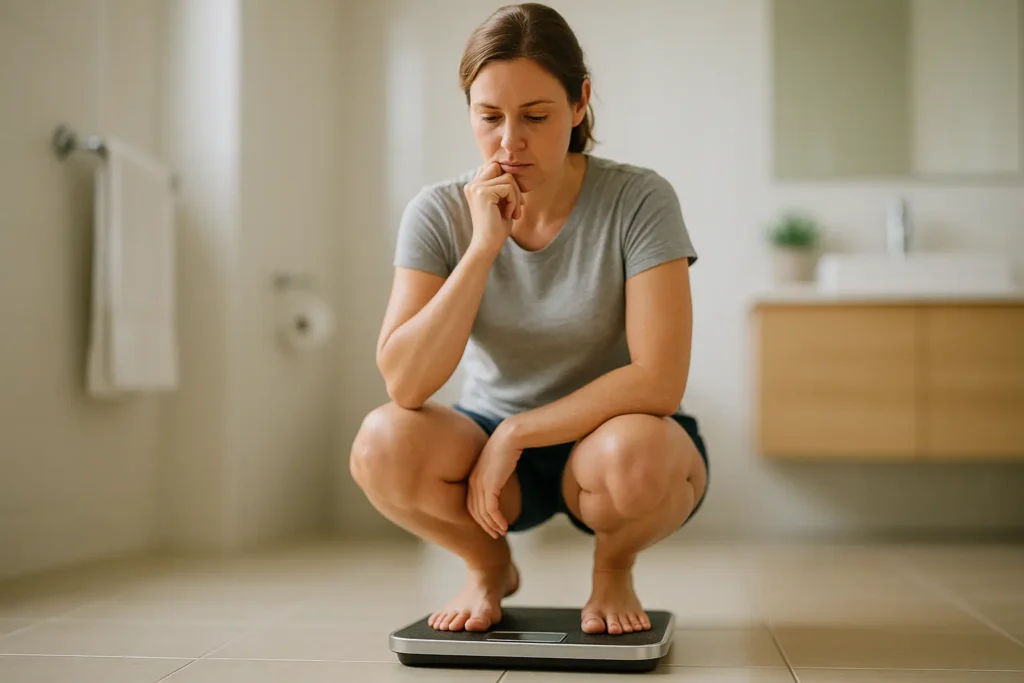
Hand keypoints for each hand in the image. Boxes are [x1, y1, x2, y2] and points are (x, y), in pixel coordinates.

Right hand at [464, 162, 523, 257]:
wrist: (488, 244)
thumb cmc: (496, 227)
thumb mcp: (500, 202)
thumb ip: (502, 186)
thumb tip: (514, 170)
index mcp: (473, 185)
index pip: (494, 168)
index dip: (507, 181)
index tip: (513, 200)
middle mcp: (472, 184)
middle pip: (500, 168)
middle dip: (513, 185)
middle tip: (517, 204)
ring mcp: (476, 187)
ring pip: (508, 178)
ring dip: (516, 196)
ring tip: (513, 213)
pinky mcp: (483, 193)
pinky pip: (509, 188)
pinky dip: (514, 202)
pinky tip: (509, 215)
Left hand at [468, 422, 522, 538]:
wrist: (510, 437)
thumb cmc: (506, 449)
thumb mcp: (497, 465)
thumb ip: (495, 476)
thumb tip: (499, 484)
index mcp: (472, 477)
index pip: (471, 504)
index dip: (480, 518)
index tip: (490, 526)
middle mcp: (473, 482)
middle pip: (474, 511)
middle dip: (485, 525)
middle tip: (495, 535)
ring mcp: (480, 484)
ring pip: (483, 513)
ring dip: (492, 525)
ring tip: (502, 532)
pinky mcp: (490, 485)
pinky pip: (491, 509)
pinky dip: (497, 520)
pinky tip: (505, 525)